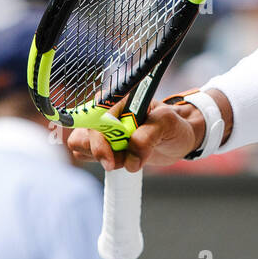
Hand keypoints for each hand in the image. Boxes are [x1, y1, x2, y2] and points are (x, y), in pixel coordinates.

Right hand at [66, 101, 203, 172]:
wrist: (177, 138)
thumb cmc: (172, 125)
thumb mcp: (167, 124)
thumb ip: (147, 136)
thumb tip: (130, 155)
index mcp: (119, 98)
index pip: (93, 116)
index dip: (98, 140)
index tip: (110, 159)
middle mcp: (105, 110)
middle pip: (83, 134)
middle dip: (103, 153)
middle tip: (125, 160)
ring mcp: (100, 126)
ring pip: (80, 144)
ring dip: (103, 157)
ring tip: (127, 157)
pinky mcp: (100, 142)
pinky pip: (84, 153)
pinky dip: (102, 160)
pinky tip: (121, 158)